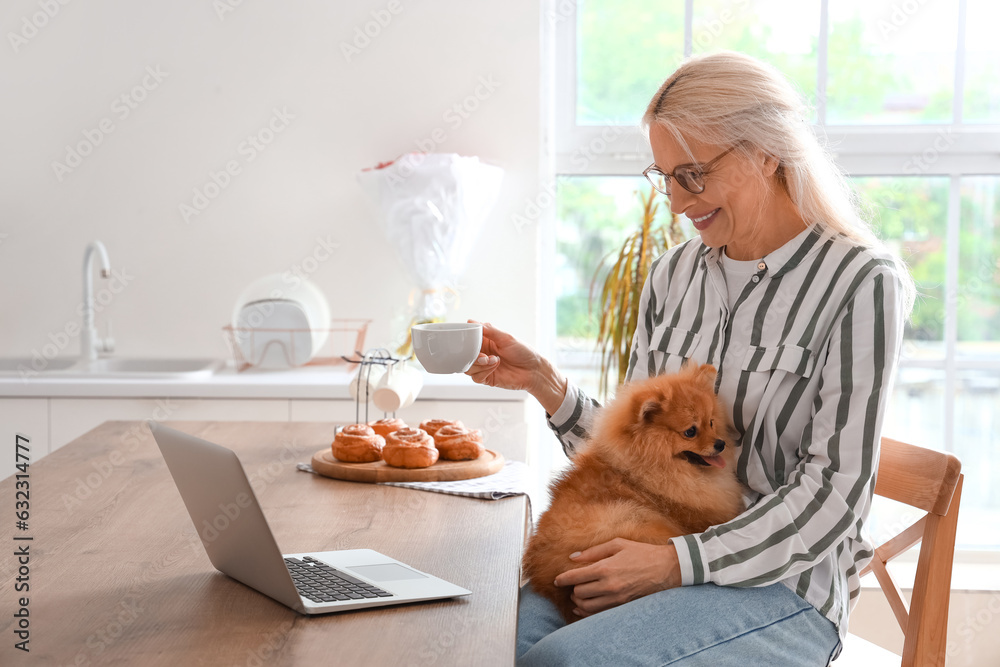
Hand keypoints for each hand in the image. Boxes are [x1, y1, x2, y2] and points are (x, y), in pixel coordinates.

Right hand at [464, 321, 566, 413]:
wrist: (534, 370)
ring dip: (479, 364)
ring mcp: (483, 367)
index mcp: (485, 341)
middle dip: (471, 355)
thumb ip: (489, 330)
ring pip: (468, 367)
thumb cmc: (523, 352)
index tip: (466, 341)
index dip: (465, 341)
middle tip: (483, 355)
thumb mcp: (506, 337)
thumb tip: (471, 321)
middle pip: (464, 355)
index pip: (467, 340)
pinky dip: (484, 371)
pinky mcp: (486, 378)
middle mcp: (482, 354)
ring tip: (493, 360)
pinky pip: (476, 377)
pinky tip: (495, 366)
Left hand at [553, 538, 681, 617]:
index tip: (557, 579)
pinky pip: (599, 614)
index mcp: (605, 567)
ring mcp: (616, 598)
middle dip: (572, 588)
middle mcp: (609, 585)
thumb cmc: (642, 553)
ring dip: (578, 601)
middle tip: (572, 584)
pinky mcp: (622, 606)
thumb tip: (573, 557)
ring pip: (586, 606)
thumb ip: (593, 551)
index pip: (575, 577)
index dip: (562, 579)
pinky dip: (587, 612)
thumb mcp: (617, 544)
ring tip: (578, 594)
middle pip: (579, 592)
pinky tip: (584, 607)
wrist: (666, 568)